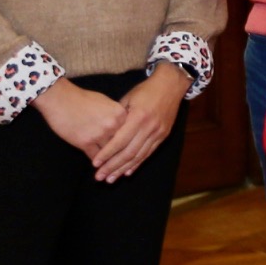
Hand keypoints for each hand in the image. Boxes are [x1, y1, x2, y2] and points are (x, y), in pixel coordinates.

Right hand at [34, 79, 123, 159]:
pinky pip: (95, 157)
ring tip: (110, 170)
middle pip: (121, 145)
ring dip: (108, 161)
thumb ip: (115, 116)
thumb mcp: (105, 102)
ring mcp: (99, 134)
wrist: (59, 98)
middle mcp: (112, 125)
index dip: (129, 142)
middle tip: (123, 167)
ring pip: (108, 153)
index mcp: (120, 114)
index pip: (129, 133)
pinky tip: (98, 165)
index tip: (131, 151)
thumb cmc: (81, 98)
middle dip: (121, 156)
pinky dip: (97, 162)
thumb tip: (122, 127)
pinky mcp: (85, 142)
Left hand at [85, 65, 184, 181]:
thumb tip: (105, 133)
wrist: (171, 85)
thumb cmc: (145, 90)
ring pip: (138, 156)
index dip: (106, 154)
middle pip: (128, 153)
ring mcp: (158, 133)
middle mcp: (149, 128)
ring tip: (111, 179)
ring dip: (123, 169)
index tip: (95, 164)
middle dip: (112, 166)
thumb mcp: (128, 99)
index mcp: (138, 117)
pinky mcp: (163, 136)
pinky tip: (127, 172)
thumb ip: (118, 117)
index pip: (119, 141)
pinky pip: (148, 153)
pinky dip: (137, 164)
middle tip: (100, 177)